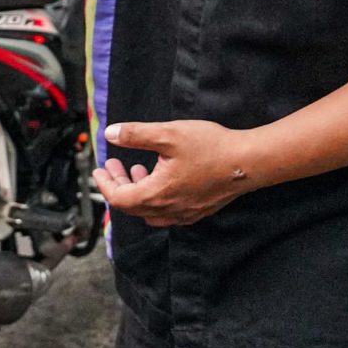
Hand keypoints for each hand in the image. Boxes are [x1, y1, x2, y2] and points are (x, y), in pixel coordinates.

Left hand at [91, 120, 261, 227]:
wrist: (248, 162)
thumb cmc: (210, 147)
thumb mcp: (168, 134)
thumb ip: (136, 134)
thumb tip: (111, 134)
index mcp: (157, 194)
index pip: (119, 199)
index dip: (105, 184)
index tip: (99, 170)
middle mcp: (169, 210)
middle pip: (132, 206)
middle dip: (119, 185)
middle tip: (114, 165)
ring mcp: (184, 214)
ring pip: (149, 211)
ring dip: (138, 192)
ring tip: (138, 168)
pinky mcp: (198, 211)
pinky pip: (167, 213)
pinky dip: (156, 198)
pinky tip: (162, 178)